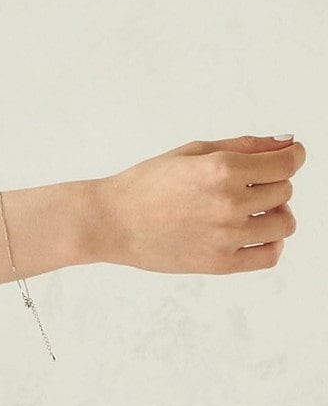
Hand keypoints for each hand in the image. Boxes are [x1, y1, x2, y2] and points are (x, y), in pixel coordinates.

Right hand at [88, 134, 305, 273]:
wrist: (112, 221)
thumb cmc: (147, 183)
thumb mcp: (192, 152)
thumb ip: (243, 146)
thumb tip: (286, 142)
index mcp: (221, 169)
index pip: (285, 163)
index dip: (294, 155)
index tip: (292, 154)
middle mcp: (228, 203)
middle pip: (285, 190)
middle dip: (272, 182)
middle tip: (247, 183)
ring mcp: (227, 236)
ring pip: (285, 222)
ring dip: (275, 212)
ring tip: (249, 208)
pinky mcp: (222, 263)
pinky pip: (271, 254)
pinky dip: (271, 242)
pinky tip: (252, 231)